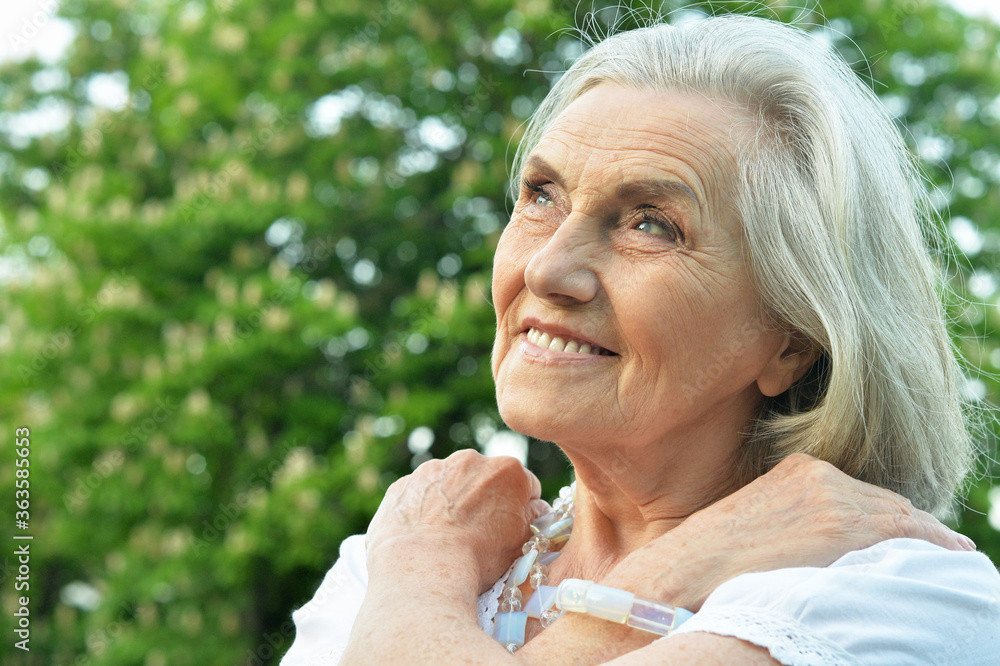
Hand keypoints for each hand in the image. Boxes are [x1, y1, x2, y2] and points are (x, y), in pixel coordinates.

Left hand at [365, 449, 549, 592]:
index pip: (525, 484)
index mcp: (506, 470)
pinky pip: (419, 494)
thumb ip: (532, 516)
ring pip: (450, 483)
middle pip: (485, 479)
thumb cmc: (478, 558)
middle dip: (485, 500)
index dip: (522, 507)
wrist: (423, 568)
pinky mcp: (403, 484)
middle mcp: (470, 460)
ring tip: (447, 538)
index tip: (513, 526)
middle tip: (479, 534)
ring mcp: (433, 469)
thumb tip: (535, 508)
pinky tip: (423, 536)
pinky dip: (422, 509)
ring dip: (452, 501)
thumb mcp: (521, 541)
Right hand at [606, 453, 974, 609]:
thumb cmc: (709, 563)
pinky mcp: (849, 526)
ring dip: (917, 545)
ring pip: (906, 521)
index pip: (861, 497)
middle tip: (918, 559)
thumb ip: (797, 521)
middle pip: (889, 505)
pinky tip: (936, 566)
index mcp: (798, 470)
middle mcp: (822, 474)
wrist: (680, 574)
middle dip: (904, 534)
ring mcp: (837, 497)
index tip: (891, 543)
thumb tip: (826, 546)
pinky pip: (917, 536)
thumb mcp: (758, 524)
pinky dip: (931, 552)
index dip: (881, 523)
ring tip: (929, 566)